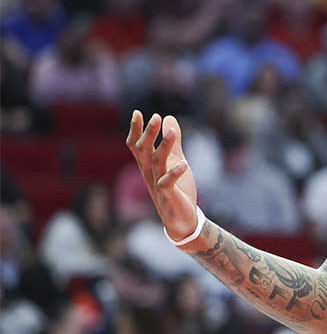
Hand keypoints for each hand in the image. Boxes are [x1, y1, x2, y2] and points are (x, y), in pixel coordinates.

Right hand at [126, 111, 199, 242]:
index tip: (137, 112)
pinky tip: (184, 164)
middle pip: (144, 151)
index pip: (136, 145)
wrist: (182, 221)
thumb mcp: (176, 162)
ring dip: (164, 147)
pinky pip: (168, 183)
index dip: (135, 130)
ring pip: (157, 163)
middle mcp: (149, 174)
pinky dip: (175, 173)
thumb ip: (173, 143)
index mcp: (148, 165)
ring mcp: (157, 185)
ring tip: (173, 132)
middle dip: (149, 134)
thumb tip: (169, 118)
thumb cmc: (177, 191)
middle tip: (156, 116)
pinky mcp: (168, 196)